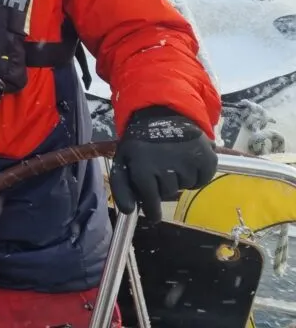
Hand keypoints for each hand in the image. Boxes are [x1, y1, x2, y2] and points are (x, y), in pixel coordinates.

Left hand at [109, 105, 217, 222]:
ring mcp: (188, 161)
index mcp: (142, 166)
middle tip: (159, 171)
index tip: (153, 215)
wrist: (162, 113)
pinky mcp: (206, 157)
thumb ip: (122, 187)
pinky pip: (202, 180)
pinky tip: (187, 162)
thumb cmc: (140, 141)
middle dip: (163, 187)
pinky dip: (196, 176)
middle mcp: (166, 165)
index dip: (151, 210)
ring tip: (172, 160)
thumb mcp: (123, 160)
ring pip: (185, 186)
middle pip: (168, 193)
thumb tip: (130, 212)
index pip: (150, 199)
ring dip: (179, 179)